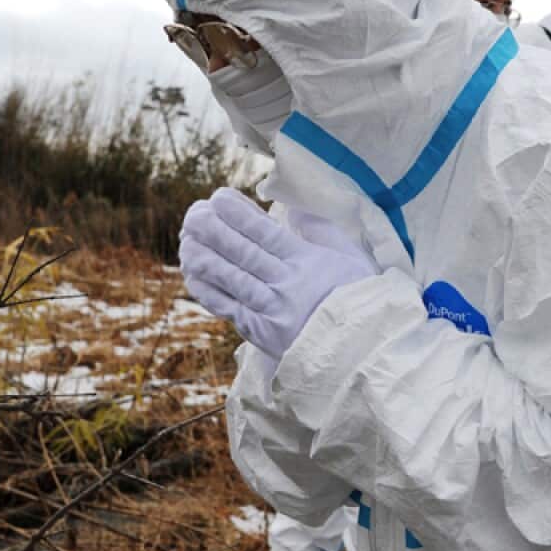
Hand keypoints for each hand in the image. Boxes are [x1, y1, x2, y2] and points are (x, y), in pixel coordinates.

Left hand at [178, 188, 378, 359]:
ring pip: (229, 277)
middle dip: (213, 229)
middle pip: (241, 251)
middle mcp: (285, 284)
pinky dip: (207, 290)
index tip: (218, 197)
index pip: (265, 231)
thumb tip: (292, 210)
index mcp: (307, 261)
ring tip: (185, 239)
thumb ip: (322, 231)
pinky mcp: (261, 333)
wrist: (364, 353)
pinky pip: (228, 307)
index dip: (238, 212)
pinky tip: (191, 273)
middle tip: (193, 214)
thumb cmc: (361, 301)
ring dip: (203, 256)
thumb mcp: (352, 258)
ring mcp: (271, 310)